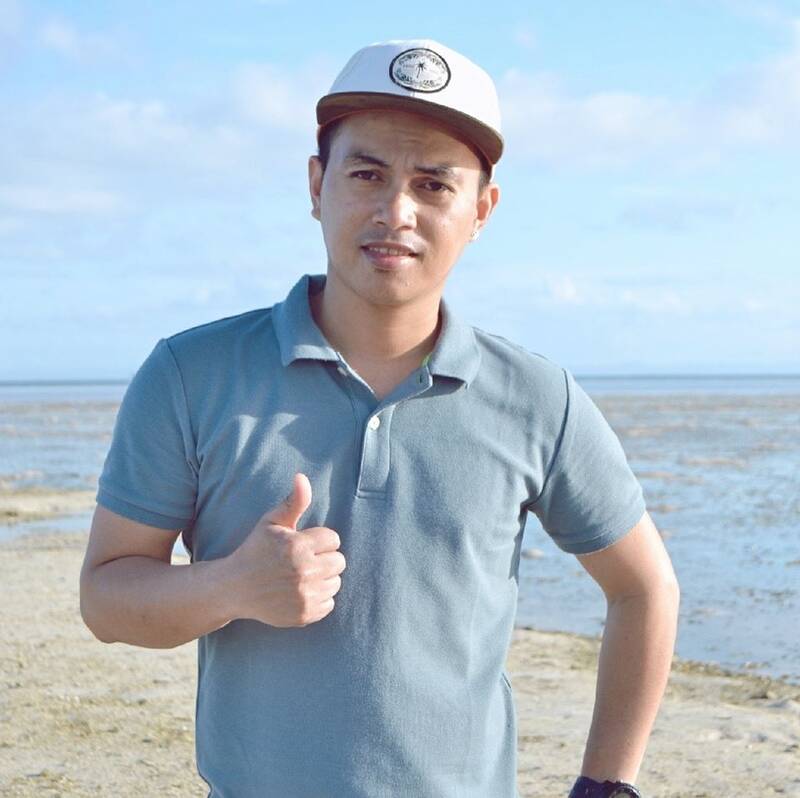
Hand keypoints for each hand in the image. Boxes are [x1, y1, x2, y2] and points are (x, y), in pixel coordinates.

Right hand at [225, 473, 345, 627]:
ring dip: (323, 579)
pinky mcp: (304, 614)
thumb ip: (293, 502)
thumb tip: (302, 477)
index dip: (319, 541)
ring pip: (336, 583)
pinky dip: (318, 598)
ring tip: (301, 576)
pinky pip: (329, 603)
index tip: (302, 544)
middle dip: (324, 559)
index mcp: (298, 546)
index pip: (333, 539)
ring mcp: (304, 595)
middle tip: (303, 561)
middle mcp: (304, 571)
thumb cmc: (256, 550)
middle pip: (339, 561)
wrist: (234, 588)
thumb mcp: (271, 522)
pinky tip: (300, 592)